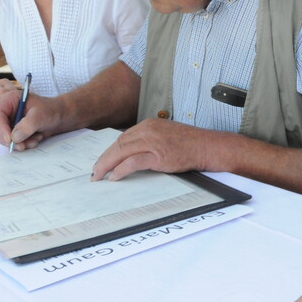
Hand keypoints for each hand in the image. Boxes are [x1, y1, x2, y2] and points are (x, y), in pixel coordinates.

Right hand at [0, 90, 64, 150]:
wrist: (60, 117)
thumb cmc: (51, 111)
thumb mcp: (40, 116)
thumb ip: (27, 125)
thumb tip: (14, 137)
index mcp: (10, 100)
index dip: (1, 129)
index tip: (9, 140)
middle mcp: (7, 110)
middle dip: (9, 139)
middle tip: (22, 146)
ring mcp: (9, 121)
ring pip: (3, 137)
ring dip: (18, 143)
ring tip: (35, 139)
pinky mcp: (13, 131)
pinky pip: (11, 142)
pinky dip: (22, 144)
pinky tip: (34, 139)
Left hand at [90, 119, 218, 180]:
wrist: (206, 146)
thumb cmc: (188, 143)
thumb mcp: (164, 135)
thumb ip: (148, 140)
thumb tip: (131, 154)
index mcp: (148, 124)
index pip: (122, 138)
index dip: (110, 151)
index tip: (103, 161)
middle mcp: (148, 130)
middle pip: (118, 144)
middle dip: (104, 159)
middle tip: (95, 172)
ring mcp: (152, 142)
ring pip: (121, 152)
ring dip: (107, 165)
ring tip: (99, 176)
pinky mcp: (158, 155)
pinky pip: (133, 162)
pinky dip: (120, 170)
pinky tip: (114, 177)